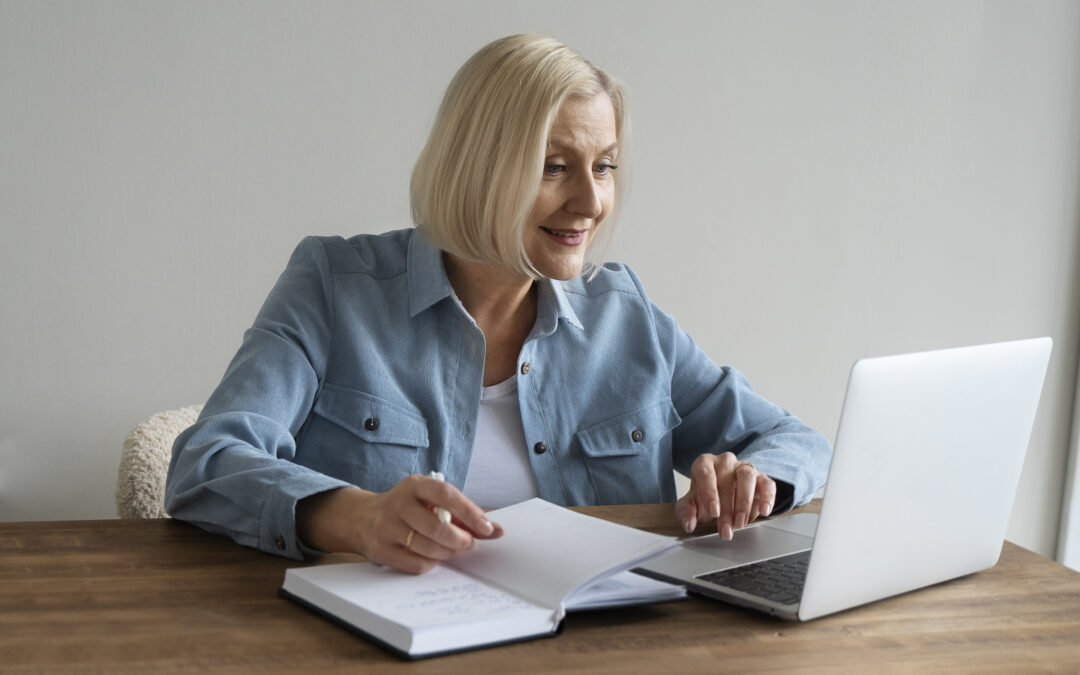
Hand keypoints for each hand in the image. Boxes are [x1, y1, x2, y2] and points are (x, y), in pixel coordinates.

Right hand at [296, 474, 503, 573]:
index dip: (470, 512)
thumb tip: (495, 531)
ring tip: (449, 549)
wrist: (361, 518)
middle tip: (468, 543)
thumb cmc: (407, 508)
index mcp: (414, 485)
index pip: (446, 495)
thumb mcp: (429, 500)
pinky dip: (431, 563)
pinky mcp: (380, 550)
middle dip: (459, 539)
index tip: (487, 528)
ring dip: (447, 553)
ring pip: (428, 548)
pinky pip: (416, 564)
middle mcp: (398, 504)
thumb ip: (462, 513)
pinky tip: (431, 556)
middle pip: (437, 527)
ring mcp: (386, 528)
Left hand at [674, 452, 775, 539]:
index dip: (710, 493)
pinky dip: (768, 497)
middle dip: (727, 509)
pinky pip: (767, 483)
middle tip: (726, 529)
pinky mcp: (761, 477)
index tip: (714, 512)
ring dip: (745, 502)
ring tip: (741, 523)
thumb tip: (689, 525)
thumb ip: (685, 514)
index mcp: (704, 464)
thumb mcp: (690, 505)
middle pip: (727, 480)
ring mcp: (743, 467)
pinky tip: (764, 512)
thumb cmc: (704, 497)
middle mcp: (724, 462)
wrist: (720, 495)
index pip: (706, 473)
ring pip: (747, 477)